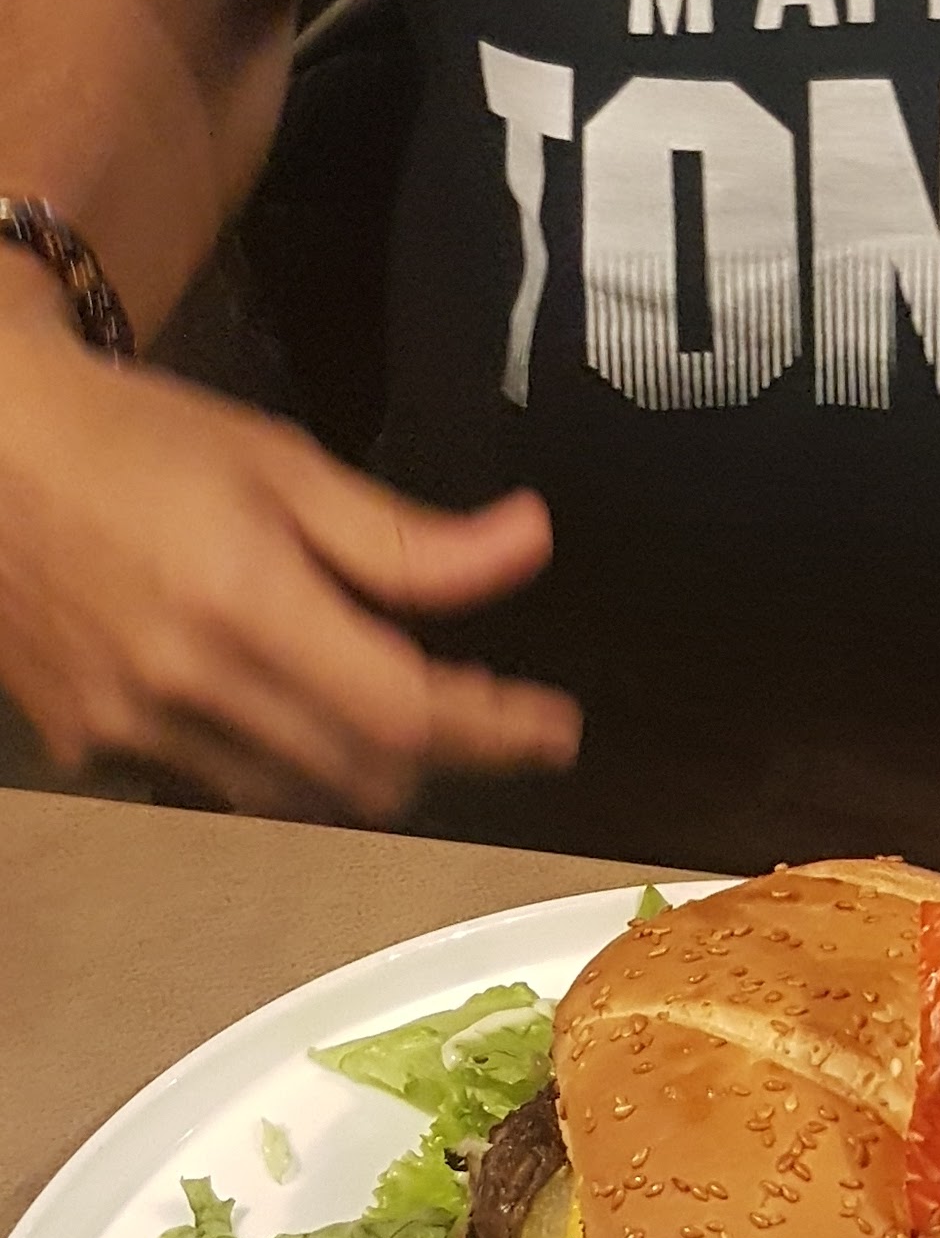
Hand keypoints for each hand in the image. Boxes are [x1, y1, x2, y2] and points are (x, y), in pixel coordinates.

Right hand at [0, 301, 580, 820]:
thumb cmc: (132, 438)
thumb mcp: (283, 466)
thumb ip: (407, 538)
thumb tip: (528, 545)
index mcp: (247, 604)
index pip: (407, 713)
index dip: (495, 730)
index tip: (552, 728)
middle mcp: (189, 685)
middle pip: (362, 777)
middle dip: (436, 749)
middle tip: (474, 700)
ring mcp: (132, 728)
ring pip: (293, 799)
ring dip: (357, 765)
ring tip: (386, 702)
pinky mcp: (89, 746)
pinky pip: (216, 783)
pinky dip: (271, 759)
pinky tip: (275, 700)